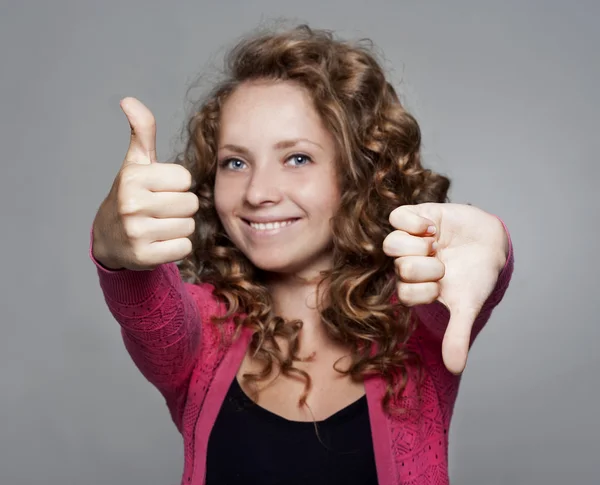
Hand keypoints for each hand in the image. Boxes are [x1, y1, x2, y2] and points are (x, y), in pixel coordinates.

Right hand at [92, 97, 198, 270]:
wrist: (109, 239)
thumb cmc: (132, 196)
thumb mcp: (136, 164)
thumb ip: (142, 133)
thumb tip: (129, 100)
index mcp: (133, 177)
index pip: (185, 178)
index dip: (177, 184)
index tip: (160, 189)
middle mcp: (132, 204)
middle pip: (190, 203)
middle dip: (182, 207)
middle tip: (161, 210)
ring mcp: (136, 232)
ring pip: (189, 226)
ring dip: (180, 227)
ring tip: (159, 225)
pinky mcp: (144, 257)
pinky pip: (184, 248)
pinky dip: (177, 247)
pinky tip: (159, 242)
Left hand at [383, 203, 507, 373]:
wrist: (489, 243)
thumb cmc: (476, 276)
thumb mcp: (468, 306)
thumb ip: (458, 334)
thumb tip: (456, 369)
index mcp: (412, 287)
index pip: (404, 293)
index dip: (426, 290)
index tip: (443, 285)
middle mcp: (405, 264)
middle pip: (399, 268)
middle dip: (427, 267)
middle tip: (443, 263)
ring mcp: (407, 240)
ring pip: (391, 244)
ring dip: (418, 246)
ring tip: (436, 243)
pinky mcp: (413, 216)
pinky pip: (396, 217)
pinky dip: (413, 222)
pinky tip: (432, 226)